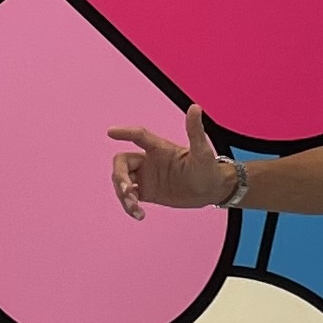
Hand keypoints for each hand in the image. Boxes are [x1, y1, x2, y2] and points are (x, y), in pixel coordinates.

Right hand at [109, 104, 225, 220]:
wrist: (212, 191)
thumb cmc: (209, 168)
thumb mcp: (203, 152)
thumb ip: (195, 131)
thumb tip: (195, 107)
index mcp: (160, 148)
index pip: (139, 136)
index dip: (125, 133)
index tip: (111, 132)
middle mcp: (149, 160)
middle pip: (122, 163)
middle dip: (120, 176)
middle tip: (128, 192)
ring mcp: (146, 177)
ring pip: (121, 181)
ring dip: (123, 194)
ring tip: (135, 207)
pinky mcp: (147, 192)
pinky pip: (129, 197)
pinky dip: (128, 206)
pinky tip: (139, 215)